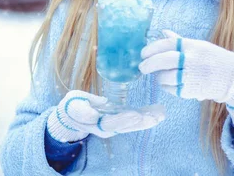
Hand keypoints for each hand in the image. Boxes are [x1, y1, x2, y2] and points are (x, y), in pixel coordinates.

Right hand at [46, 90, 165, 142]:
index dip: (125, 120)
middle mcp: (108, 128)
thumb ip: (83, 111)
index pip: (113, 123)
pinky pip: (134, 119)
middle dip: (143, 121)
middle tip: (157, 116)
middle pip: (127, 126)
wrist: (71, 115)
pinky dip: (146, 114)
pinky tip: (158, 110)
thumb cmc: (72, 106)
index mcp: (96, 124)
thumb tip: (96, 114)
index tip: (137, 115)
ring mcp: (114, 125)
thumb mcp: (73, 106)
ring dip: (148, 118)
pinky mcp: (119, 120)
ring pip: (133, 124)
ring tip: (161, 113)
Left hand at [138, 29, 233, 126]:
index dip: (151, 48)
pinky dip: (167, 87)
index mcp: (192, 46)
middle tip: (142, 67)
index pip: (166, 44)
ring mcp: (192, 75)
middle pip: (164, 60)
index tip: (142, 53)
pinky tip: (168, 85)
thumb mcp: (198, 46)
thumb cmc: (213, 59)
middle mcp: (191, 59)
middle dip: (149, 64)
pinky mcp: (193, 90)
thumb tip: (162, 32)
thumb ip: (179, 41)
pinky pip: (172, 89)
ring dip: (158, 77)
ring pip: (166, 77)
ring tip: (158, 76)